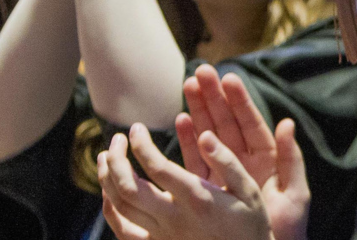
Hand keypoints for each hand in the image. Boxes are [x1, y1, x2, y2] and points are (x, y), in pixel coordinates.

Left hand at [98, 123, 275, 239]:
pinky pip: (122, 229)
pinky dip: (108, 208)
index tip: (136, 128)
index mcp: (197, 199)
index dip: (141, 145)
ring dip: (107, 179)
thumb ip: (227, 161)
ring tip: (107, 157)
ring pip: (119, 207)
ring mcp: (161, 234)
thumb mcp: (249, 189)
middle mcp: (174, 218)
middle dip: (116, 159)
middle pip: (129, 188)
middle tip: (117, 139)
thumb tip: (205, 135)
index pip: (157, 168)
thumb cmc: (249, 222)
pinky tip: (108, 190)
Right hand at [179, 65, 309, 239]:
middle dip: (214, 97)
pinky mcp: (207, 185)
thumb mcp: (295, 193)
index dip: (240, 100)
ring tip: (187, 86)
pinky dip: (188, 139)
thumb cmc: (287, 227)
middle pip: (226, 121)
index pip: (251, 122)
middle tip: (200, 71)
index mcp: (267, 157)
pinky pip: (195, 158)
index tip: (229, 78)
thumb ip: (290, 159)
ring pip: (209, 133)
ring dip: (198, 110)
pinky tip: (180, 120)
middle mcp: (244, 159)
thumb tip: (287, 123)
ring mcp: (224, 170)